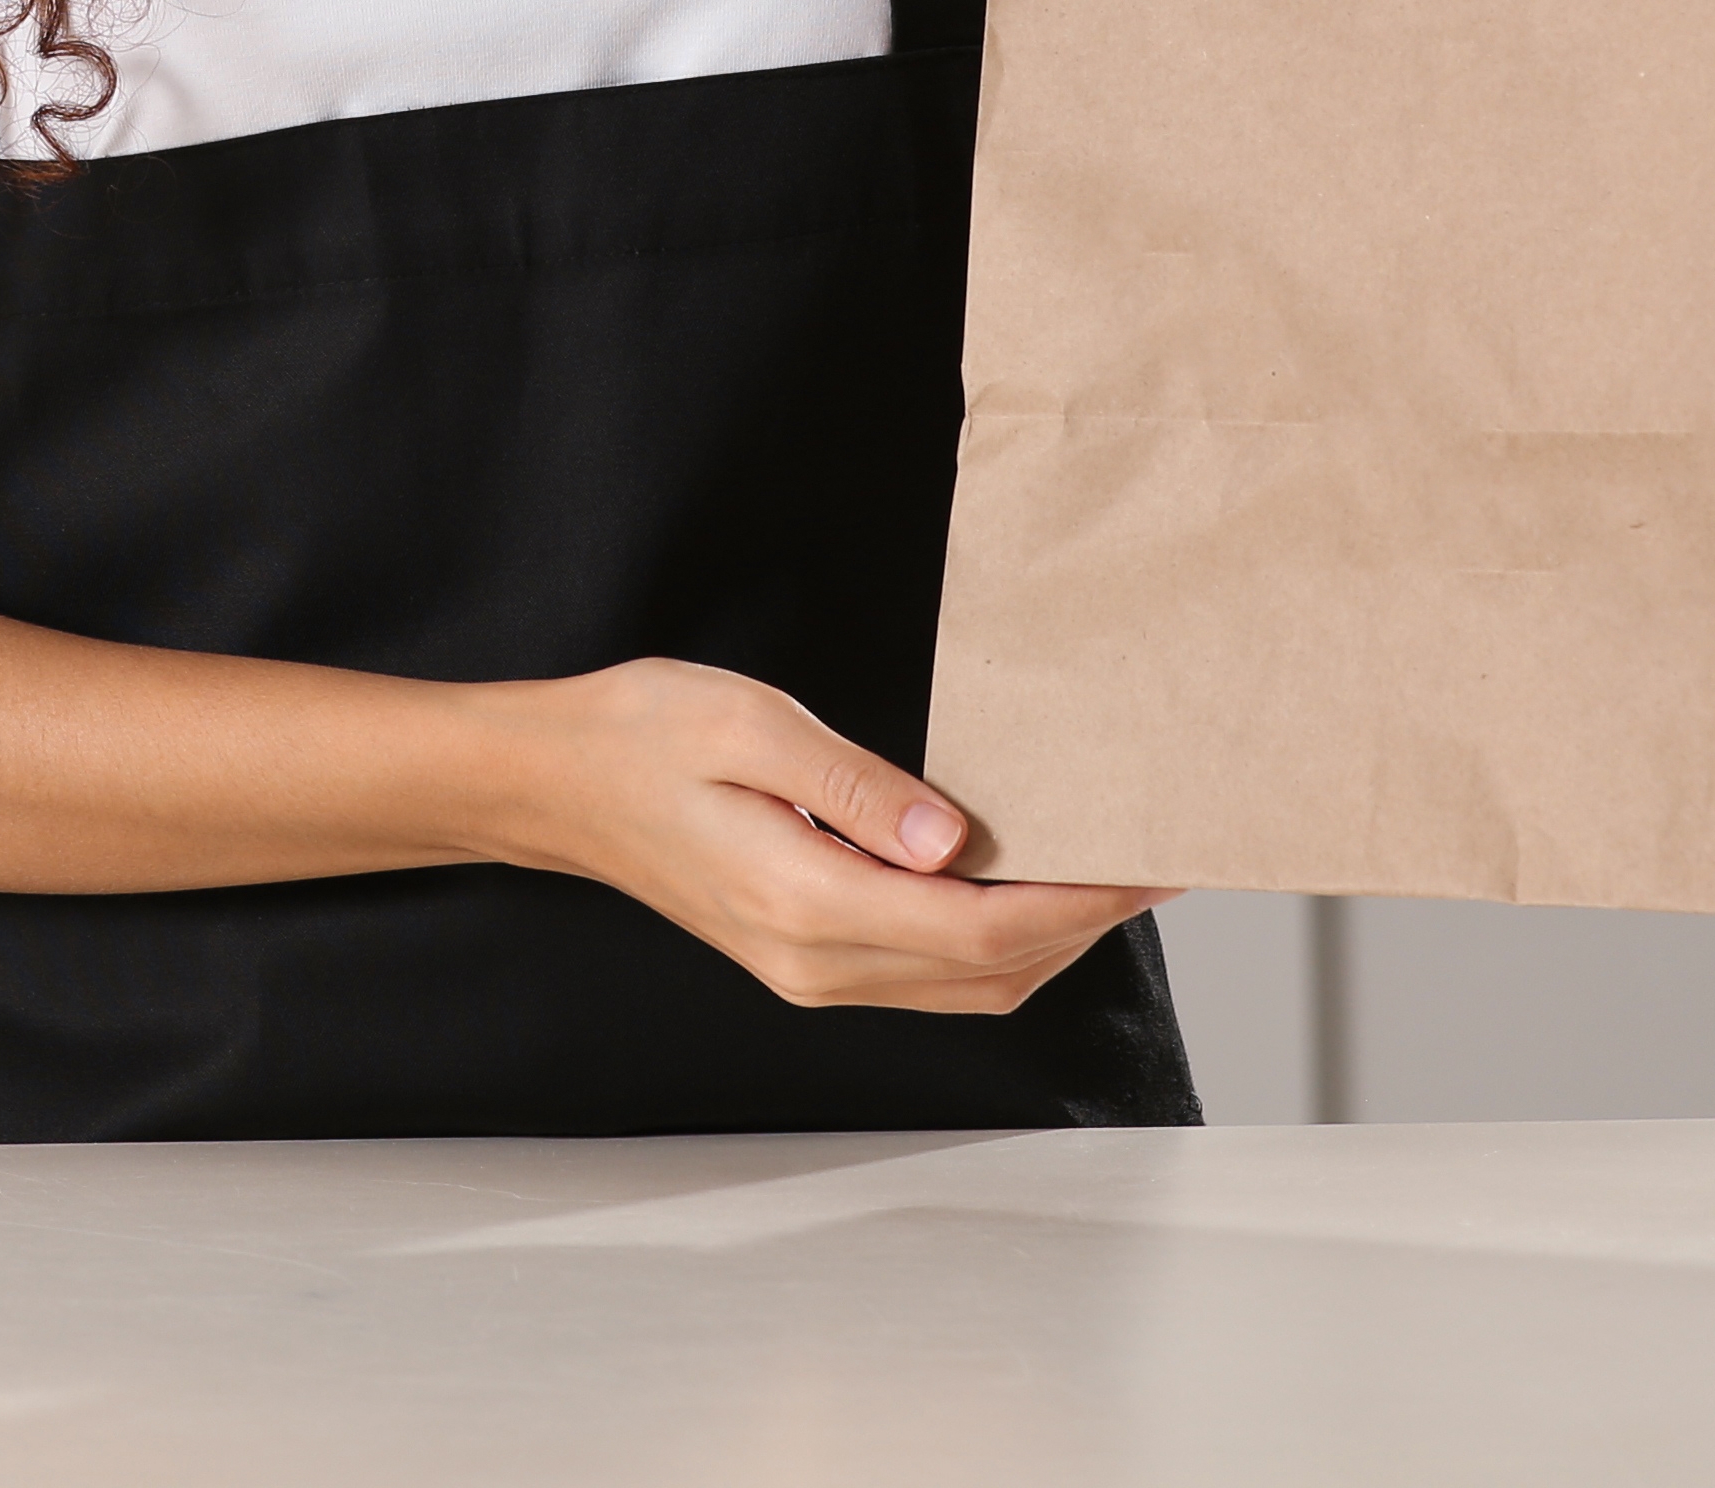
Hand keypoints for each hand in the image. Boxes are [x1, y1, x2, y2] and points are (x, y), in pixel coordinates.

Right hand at [481, 659, 1170, 1013]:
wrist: (554, 783)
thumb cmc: (642, 735)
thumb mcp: (752, 726)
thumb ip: (859, 788)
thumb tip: (958, 843)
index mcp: (805, 902)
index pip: (981, 930)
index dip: (1081, 901)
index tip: (1147, 859)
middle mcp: (815, 962)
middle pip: (992, 974)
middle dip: (1088, 922)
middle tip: (1160, 862)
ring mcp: (808, 973)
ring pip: (968, 988)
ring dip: (1050, 940)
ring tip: (1111, 873)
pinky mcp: (804, 960)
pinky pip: (928, 975)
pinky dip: (996, 943)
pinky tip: (1022, 887)